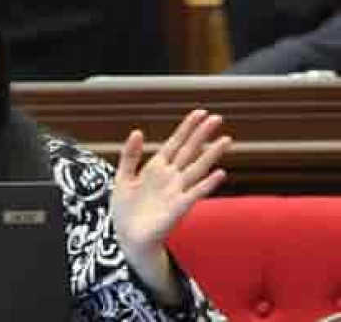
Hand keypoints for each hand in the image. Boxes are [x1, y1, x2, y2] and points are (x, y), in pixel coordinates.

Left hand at [111, 110, 231, 300]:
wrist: (127, 237)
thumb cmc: (125, 210)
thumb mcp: (122, 178)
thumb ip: (130, 156)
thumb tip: (138, 131)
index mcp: (156, 168)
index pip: (175, 143)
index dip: (186, 128)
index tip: (200, 112)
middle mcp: (170, 177)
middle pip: (189, 151)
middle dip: (202, 135)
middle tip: (218, 118)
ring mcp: (176, 192)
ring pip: (197, 169)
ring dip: (211, 155)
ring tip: (226, 140)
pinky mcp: (178, 208)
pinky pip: (195, 194)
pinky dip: (207, 184)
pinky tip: (220, 173)